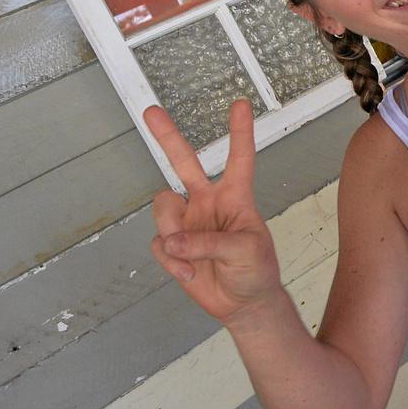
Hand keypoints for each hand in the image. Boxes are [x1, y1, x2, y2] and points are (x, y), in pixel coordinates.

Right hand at [146, 99, 283, 327]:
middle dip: (167, 137)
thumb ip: (209, 242)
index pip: (239, 158)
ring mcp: (188, 222)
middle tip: (151, 111)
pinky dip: (171, 261)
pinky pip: (159, 243)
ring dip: (173, 231)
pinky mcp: (174, 245)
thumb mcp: (246, 251)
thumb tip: (172, 240)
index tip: (241, 104)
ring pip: (163, 208)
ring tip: (190, 259)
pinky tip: (189, 274)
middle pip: (183, 163)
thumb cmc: (256, 270)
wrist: (244, 304)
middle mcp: (208, 202)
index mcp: (236, 197)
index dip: (240, 132)